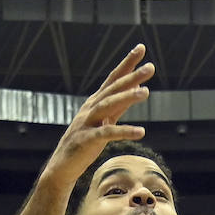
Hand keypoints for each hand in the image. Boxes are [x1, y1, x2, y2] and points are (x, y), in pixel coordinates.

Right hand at [42, 45, 153, 190]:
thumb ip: (118, 108)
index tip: (141, 49)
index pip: (114, 78)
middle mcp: (91, 108)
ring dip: (127, 97)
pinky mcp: (88, 140)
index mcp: (96, 102)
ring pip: (109, 105)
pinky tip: (141, 132)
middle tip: (150, 67)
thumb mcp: (104, 122)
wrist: (63, 165)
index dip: (127, 63)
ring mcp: (88, 122)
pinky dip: (124, 131)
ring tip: (146, 92)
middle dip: (132, 76)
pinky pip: (108, 133)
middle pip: (113, 88)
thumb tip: (133, 92)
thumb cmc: (85, 143)